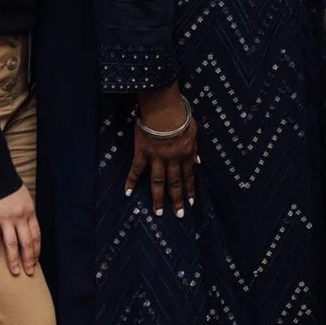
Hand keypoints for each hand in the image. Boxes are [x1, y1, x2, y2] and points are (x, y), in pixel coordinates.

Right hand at [0, 186, 41, 277]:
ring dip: (14, 260)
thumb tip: (28, 229)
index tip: (36, 261)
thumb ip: (27, 214)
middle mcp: (20, 218)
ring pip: (12, 244)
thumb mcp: (25, 199)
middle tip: (29, 273)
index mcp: (30, 213)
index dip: (36, 250)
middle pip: (26, 243)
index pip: (36, 236)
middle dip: (29, 259)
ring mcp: (6, 219)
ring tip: (16, 272)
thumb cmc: (10, 187)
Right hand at [125, 84, 197, 214]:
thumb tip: (199, 162)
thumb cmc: (181, 116)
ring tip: (157, 213)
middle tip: (179, 215)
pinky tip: (127, 193)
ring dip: (158, 198)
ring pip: (158, 182)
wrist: (164, 109)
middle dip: (177, 200)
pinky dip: (131, 181)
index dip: (190, 189)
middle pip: (175, 183)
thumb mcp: (194, 131)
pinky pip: (136, 170)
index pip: (189, 175)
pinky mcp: (142, 153)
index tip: (191, 203)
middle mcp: (173, 159)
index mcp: (186, 153)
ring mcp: (157, 158)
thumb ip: (195, 148)